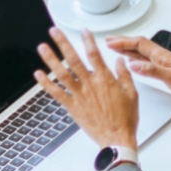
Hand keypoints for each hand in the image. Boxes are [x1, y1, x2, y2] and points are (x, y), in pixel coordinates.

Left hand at [35, 27, 141, 153]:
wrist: (116, 139)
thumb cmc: (125, 119)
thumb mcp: (132, 93)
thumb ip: (124, 74)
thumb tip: (119, 60)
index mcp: (105, 79)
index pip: (94, 54)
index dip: (88, 40)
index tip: (83, 31)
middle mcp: (90, 85)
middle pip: (73, 59)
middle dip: (63, 44)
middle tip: (54, 32)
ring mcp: (79, 95)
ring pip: (62, 73)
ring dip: (51, 59)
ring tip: (42, 47)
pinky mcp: (73, 107)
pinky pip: (57, 93)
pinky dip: (47, 84)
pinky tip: (39, 75)